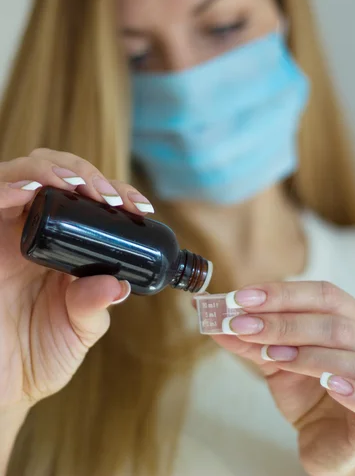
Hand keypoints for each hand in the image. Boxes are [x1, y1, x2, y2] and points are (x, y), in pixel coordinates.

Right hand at [0, 148, 152, 411]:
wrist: (0, 385)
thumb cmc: (37, 356)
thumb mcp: (78, 330)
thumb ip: (94, 306)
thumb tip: (118, 285)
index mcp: (63, 244)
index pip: (88, 198)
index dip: (114, 191)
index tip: (139, 206)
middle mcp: (32, 230)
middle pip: (55, 172)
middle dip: (86, 173)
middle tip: (111, 198)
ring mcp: (4, 230)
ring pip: (23, 172)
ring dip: (53, 169)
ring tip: (80, 188)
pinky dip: (12, 183)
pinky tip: (33, 189)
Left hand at [210, 281, 354, 475]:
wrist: (326, 441)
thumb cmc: (306, 392)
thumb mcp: (272, 359)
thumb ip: (248, 338)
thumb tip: (212, 316)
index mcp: (353, 318)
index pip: (323, 293)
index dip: (282, 293)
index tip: (241, 298)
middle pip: (334, 322)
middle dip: (285, 322)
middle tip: (244, 325)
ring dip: (308, 353)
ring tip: (273, 356)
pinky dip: (351, 389)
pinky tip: (326, 384)